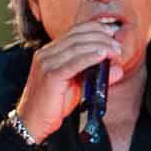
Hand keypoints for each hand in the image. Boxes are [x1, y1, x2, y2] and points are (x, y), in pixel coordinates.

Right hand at [14, 19, 123, 141]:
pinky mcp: (50, 76)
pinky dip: (90, 57)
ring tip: (115, 52)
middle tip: (118, 47)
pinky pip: (74, 62)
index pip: (74, 31)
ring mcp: (46, 64)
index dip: (95, 28)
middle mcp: (45, 54)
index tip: (112, 33)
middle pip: (77, 36)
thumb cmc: (53, 104)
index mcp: (49, 52)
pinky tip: (102, 56)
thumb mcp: (76, 85)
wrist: (32, 121)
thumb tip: (118, 68)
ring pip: (77, 46)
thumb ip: (95, 74)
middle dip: (102, 38)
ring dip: (101, 46)